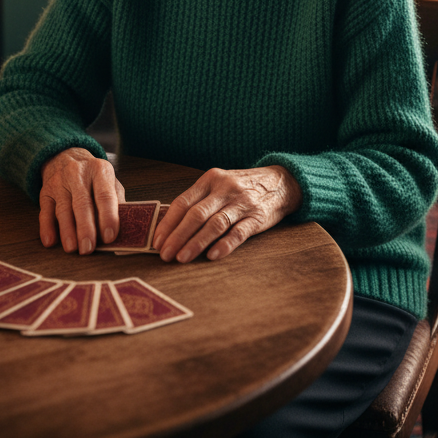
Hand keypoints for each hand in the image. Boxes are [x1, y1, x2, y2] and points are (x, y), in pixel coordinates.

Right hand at [38, 147, 124, 254]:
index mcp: (100, 170)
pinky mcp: (45, 191)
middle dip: (85, 228)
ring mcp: (59, 182)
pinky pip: (45, 211)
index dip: (108, 217)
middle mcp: (78, 174)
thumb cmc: (93, 177)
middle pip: (82, 204)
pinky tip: (50, 241)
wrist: (66, 157)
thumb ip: (117, 201)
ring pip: (63, 209)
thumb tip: (125, 228)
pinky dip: (46, 227)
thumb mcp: (110, 181)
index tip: (109, 237)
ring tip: (72, 248)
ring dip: (67, 231)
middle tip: (88, 248)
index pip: (105, 195)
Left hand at [153, 165, 302, 263]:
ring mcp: (242, 202)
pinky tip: (212, 256)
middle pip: (196, 214)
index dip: (168, 223)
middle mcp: (225, 189)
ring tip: (182, 258)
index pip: (183, 202)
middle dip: (177, 236)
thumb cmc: (241, 187)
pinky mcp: (257, 217)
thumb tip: (170, 227)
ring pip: (215, 224)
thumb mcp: (219, 185)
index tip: (157, 241)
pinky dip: (224, 245)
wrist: (280, 182)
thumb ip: (199, 201)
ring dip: (196, 243)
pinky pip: (238, 232)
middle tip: (165, 255)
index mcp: (210, 179)